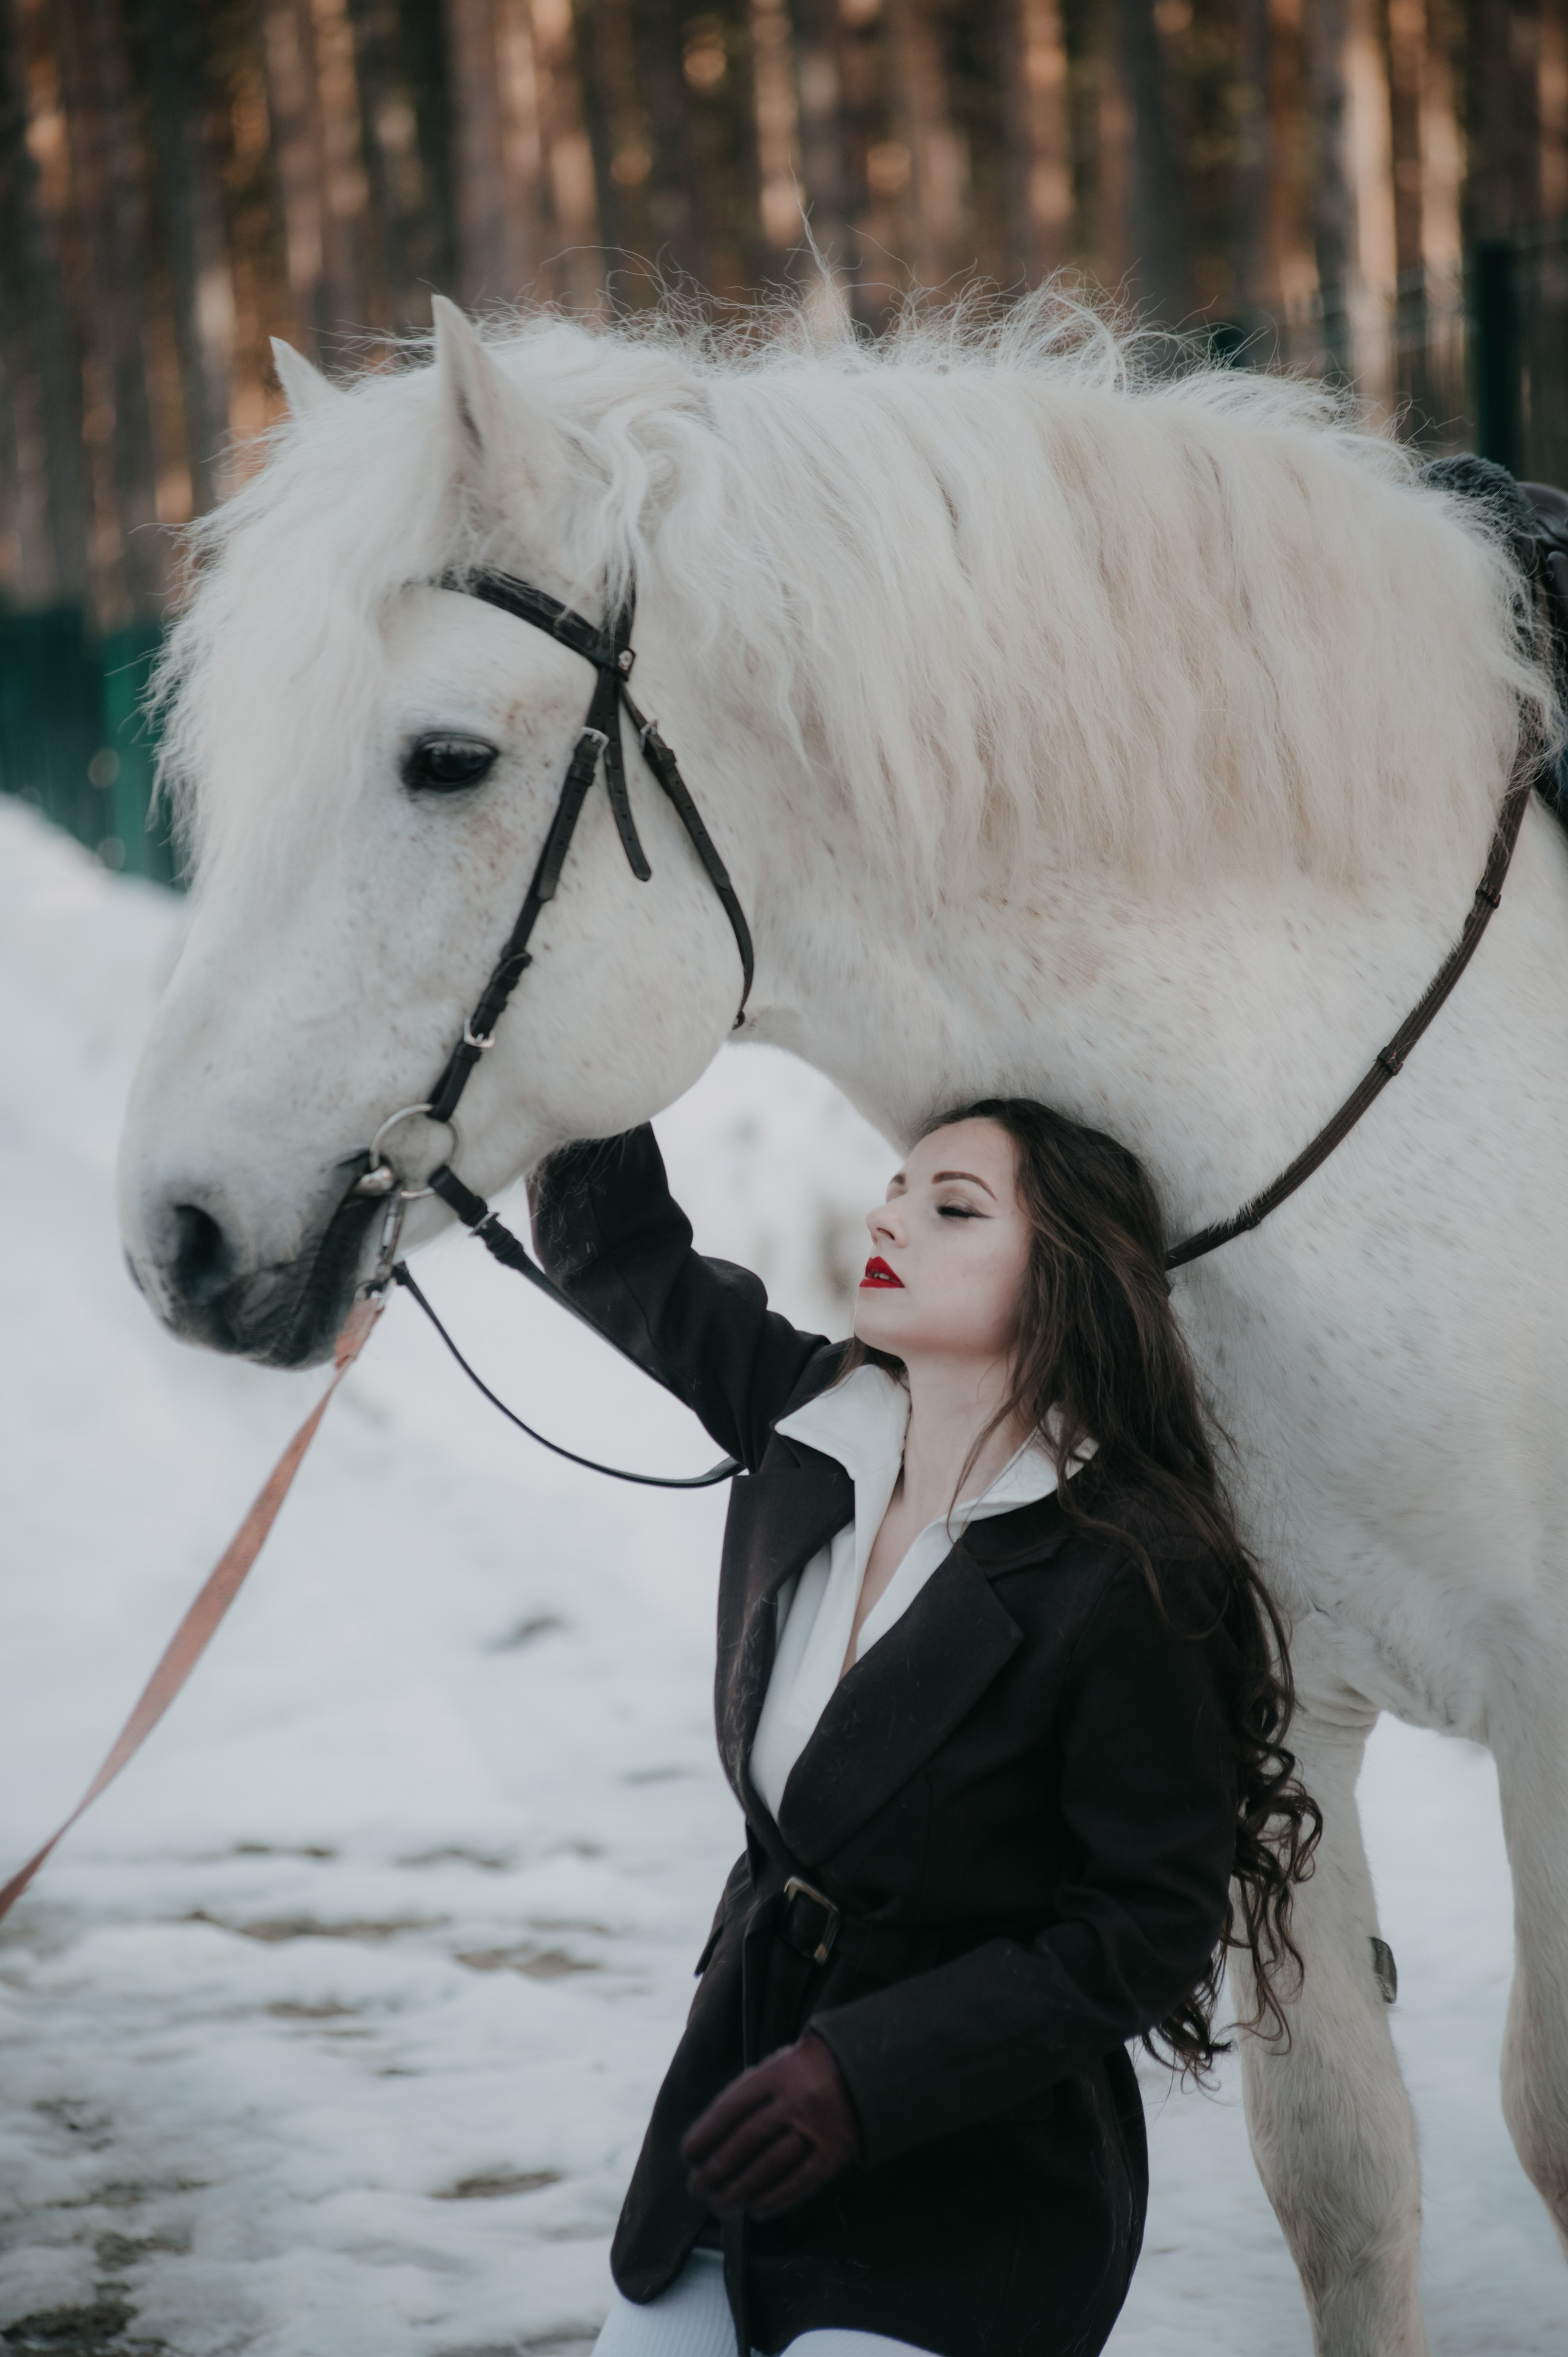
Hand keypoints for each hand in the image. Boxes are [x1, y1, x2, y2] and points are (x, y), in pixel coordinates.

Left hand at [681, 2032, 860, 2218]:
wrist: (860, 2069)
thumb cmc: (803, 2073)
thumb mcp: (774, 2068)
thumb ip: (745, 2097)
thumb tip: (708, 2141)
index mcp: (775, 2074)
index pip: (730, 2109)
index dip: (705, 2135)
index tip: (688, 2156)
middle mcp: (795, 2100)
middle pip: (746, 2141)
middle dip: (716, 2169)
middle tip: (697, 2188)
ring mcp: (817, 2127)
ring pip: (770, 2166)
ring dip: (740, 2190)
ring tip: (720, 2205)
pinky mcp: (835, 2152)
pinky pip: (800, 2181)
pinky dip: (775, 2199)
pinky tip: (755, 2210)